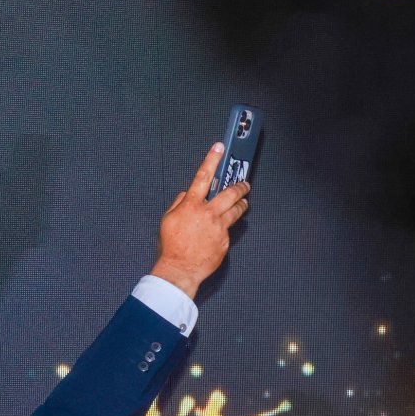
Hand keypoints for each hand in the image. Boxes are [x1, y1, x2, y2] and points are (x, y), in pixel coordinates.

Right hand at [150, 144, 250, 298]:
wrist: (181, 268)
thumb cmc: (172, 244)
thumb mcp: (169, 218)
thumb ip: (181, 202)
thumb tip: (189, 194)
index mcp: (191, 205)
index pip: (202, 176)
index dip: (211, 160)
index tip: (219, 148)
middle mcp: (207, 213)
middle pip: (229, 194)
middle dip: (239, 187)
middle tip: (245, 183)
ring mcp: (219, 227)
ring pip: (236, 210)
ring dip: (241, 204)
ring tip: (244, 201)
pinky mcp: (226, 239)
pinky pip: (229, 228)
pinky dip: (228, 225)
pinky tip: (224, 227)